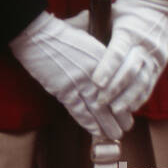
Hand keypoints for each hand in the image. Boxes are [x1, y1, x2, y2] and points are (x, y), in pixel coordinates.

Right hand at [9, 12, 120, 138]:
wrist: (37, 34)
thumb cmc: (61, 32)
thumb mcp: (89, 34)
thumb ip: (99, 44)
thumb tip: (104, 40)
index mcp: (105, 59)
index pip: (121, 86)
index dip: (126, 100)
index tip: (130, 109)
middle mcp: (96, 74)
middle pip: (113, 101)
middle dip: (121, 117)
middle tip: (127, 128)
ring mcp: (80, 83)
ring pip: (98, 110)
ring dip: (107, 125)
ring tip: (115, 135)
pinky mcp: (64, 90)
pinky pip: (79, 111)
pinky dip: (88, 123)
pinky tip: (96, 131)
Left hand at [90, 0, 167, 127]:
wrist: (161, 11)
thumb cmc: (129, 11)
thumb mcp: (111, 12)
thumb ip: (92, 23)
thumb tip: (67, 30)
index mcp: (129, 31)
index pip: (118, 52)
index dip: (108, 69)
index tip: (96, 83)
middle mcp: (144, 46)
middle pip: (131, 71)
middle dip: (116, 88)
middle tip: (100, 102)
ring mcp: (154, 58)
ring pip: (143, 81)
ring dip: (129, 98)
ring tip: (115, 110)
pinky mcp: (160, 68)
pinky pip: (150, 86)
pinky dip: (139, 98)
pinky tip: (129, 108)